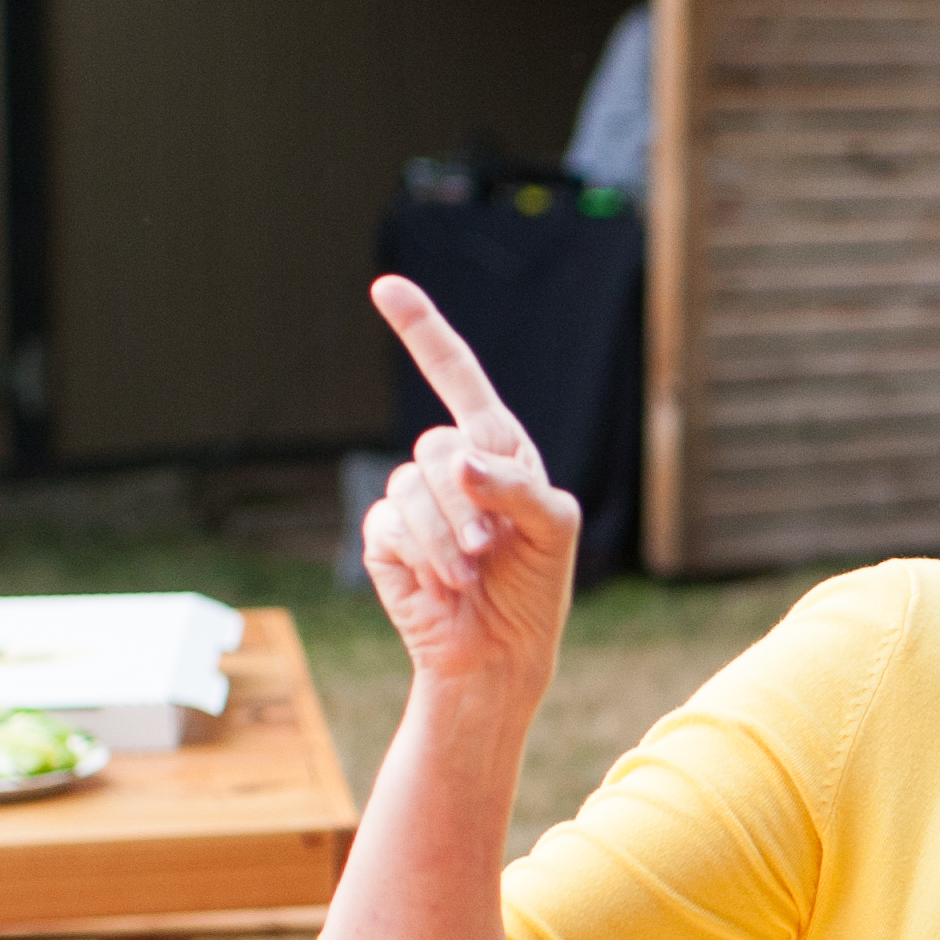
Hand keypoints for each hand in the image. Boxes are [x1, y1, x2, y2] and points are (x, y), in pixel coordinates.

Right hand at [361, 275, 579, 696]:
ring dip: (448, 537)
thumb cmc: (536, 586)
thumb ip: (517, 486)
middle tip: (492, 548)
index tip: (385, 288)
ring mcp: (412, 500)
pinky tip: (442, 584)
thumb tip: (462, 463)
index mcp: (497, 448)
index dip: (422, 330)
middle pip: (438, 447)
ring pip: (411, 487)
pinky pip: (391, 525)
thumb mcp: (554, 529)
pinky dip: (423, 557)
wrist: (501, 651)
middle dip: (467, 501)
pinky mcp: (384, 537)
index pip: (456, 376)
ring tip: (471, 573)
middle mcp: (451, 466)